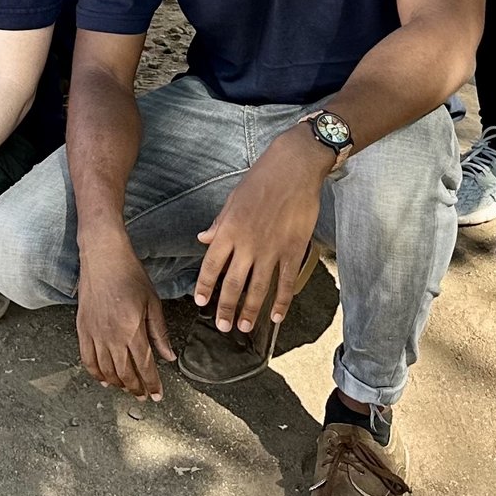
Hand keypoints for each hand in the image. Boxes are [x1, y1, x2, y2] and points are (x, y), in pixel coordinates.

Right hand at [76, 239, 175, 401]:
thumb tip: (169, 357)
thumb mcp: (152, 302)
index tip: (157, 395)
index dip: (152, 384)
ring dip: (118, 384)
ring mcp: (95, 334)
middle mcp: (112, 336)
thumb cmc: (129, 274)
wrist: (103, 256)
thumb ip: (159, 332)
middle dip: (136, 388)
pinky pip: (87, 359)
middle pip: (125, 374)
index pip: (144, 367)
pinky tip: (104, 379)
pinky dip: (96, 373)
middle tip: (144, 396)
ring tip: (127, 389)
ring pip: (106, 371)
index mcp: (132, 330)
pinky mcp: (82, 328)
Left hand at [192, 125, 326, 335]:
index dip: (205, 286)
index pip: (212, 265)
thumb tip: (204, 239)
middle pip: (233, 284)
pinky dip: (281, 302)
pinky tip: (276, 316)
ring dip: (250, 311)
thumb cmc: (261, 179)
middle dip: (226, 308)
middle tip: (221, 327)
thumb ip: (219, 224)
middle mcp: (247, 243)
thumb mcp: (233, 199)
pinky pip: (285, 282)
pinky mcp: (293, 250)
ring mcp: (271, 249)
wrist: (294, 168)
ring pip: (258, 288)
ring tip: (244, 327)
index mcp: (229, 229)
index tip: (200, 302)